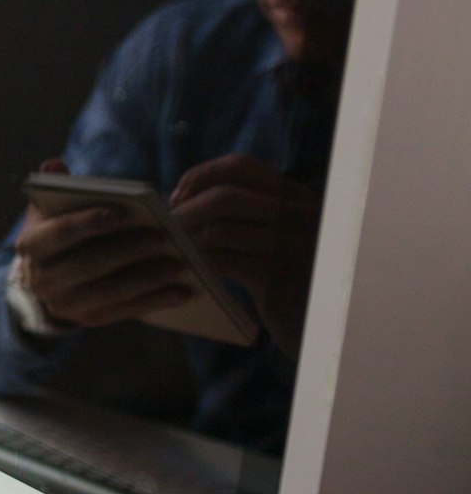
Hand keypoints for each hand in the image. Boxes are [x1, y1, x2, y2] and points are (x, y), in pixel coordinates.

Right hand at [15, 159, 195, 329]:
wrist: (48, 277)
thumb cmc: (59, 231)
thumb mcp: (52, 209)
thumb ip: (58, 187)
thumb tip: (54, 164)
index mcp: (31, 245)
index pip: (59, 233)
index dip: (89, 222)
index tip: (122, 212)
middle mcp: (41, 279)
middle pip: (88, 264)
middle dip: (127, 251)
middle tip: (162, 237)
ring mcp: (63, 304)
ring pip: (108, 292)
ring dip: (146, 280)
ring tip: (179, 264)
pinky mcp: (87, 319)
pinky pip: (123, 312)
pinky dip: (154, 301)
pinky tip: (181, 291)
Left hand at [170, 153, 320, 356]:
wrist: (326, 327)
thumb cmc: (292, 281)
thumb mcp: (280, 238)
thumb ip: (247, 213)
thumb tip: (181, 200)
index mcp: (298, 198)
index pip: (240, 166)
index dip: (200, 176)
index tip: (179, 197)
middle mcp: (299, 216)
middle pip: (223, 197)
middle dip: (185, 211)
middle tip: (168, 229)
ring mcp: (290, 247)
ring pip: (217, 230)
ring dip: (186, 240)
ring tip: (175, 251)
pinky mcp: (276, 280)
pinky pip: (220, 262)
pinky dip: (196, 264)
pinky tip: (190, 271)